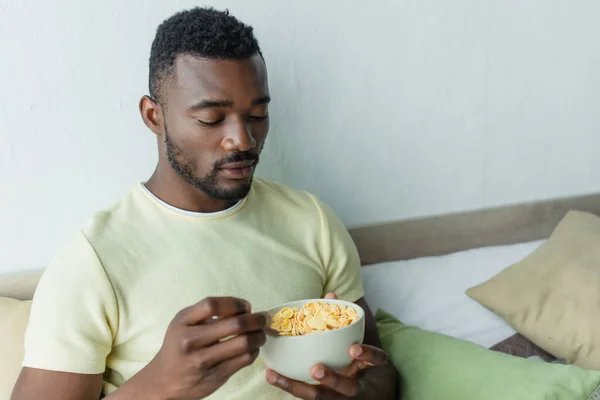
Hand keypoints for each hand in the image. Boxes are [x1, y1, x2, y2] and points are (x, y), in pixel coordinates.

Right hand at [120, 297, 268, 399]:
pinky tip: (253, 348)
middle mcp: (190, 341)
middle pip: (234, 324)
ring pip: (244, 343)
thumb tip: (245, 308)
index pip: (213, 305)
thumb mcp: (182, 323)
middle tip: (263, 318)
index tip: (246, 306)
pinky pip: (243, 360)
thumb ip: (207, 313)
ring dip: (259, 336)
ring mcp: (202, 361)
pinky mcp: (214, 377)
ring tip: (261, 334)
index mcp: (182, 322)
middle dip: (256, 319)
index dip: (235, 303)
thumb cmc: (177, 346)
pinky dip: (254, 351)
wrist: (161, 382)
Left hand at [265, 293, 388, 398]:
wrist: (359, 389)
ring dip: (298, 386)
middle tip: (316, 369)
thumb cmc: (351, 357)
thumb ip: (342, 318)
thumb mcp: (352, 340)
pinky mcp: (320, 398)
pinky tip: (271, 375)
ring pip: (319, 397)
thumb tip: (331, 294)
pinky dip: (287, 384)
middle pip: (347, 388)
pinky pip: (303, 396)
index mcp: (364, 366)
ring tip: (277, 375)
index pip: (375, 360)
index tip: (353, 348)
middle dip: (332, 379)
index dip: (367, 355)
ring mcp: (336, 396)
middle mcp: (353, 385)